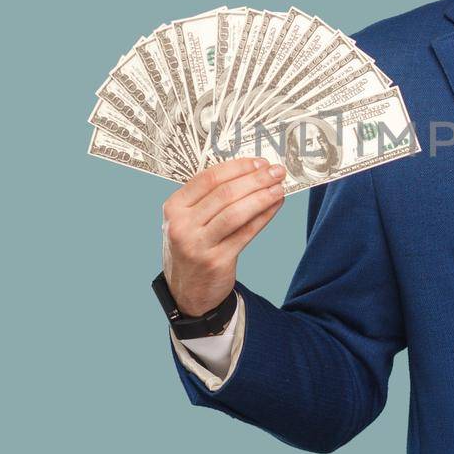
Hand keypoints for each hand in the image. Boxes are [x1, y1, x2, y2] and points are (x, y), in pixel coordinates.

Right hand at [161, 156, 285, 315]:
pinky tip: (275, 206)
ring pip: (236, 212)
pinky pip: (245, 233)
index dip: (238, 167)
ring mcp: (197, 245)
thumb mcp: (188, 221)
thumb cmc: (192, 247)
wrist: (187, 291)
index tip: (259, 162)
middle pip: (224, 194)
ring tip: (279, 188)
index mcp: (173, 207)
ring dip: (262, 197)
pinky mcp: (216, 261)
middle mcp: (181, 225)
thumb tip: (251, 173)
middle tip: (276, 171)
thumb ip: (209, 199)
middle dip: (255, 179)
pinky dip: (263, 216)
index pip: (208, 178)